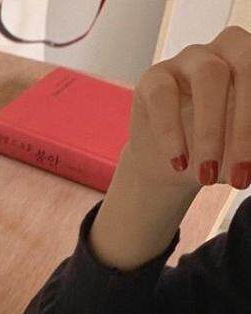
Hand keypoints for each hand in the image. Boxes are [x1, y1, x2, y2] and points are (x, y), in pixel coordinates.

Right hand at [129, 26, 250, 187]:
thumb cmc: (223, 152)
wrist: (177, 165)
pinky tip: (178, 164)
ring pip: (208, 74)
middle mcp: (226, 51)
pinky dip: (172, 133)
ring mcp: (190, 59)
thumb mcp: (245, 154)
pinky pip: (163, 95)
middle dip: (246, 125)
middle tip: (240, 178)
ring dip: (210, 131)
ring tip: (206, 177)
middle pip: (245, 64)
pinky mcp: (154, 78)